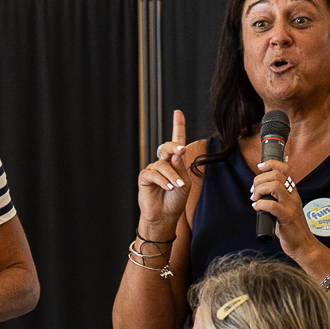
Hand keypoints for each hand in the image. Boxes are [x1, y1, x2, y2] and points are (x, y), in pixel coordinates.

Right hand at [138, 109, 188, 232]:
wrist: (165, 215)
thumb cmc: (176, 200)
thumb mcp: (184, 181)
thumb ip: (180, 166)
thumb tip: (178, 150)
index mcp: (175, 162)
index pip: (176, 142)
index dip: (177, 126)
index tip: (178, 112)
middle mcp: (163, 163)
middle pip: (167, 147)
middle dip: (174, 147)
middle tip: (182, 150)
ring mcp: (153, 169)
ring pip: (163, 164)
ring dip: (172, 176)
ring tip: (176, 186)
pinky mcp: (145, 177)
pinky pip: (154, 173)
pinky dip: (163, 181)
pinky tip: (168, 188)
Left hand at [251, 157, 318, 259]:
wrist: (302, 244)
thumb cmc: (290, 227)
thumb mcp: (284, 207)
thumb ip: (276, 197)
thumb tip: (260, 189)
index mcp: (292, 192)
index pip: (285, 169)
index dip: (271, 164)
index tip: (260, 167)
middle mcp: (293, 196)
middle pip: (277, 175)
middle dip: (260, 179)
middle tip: (253, 191)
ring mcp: (291, 206)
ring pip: (275, 186)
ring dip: (260, 190)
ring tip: (254, 198)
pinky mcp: (287, 217)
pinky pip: (272, 205)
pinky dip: (261, 204)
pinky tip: (257, 208)